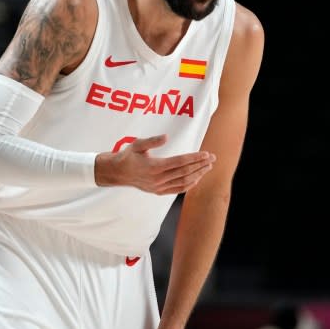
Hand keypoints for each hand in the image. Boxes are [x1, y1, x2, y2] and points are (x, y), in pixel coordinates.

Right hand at [95, 135, 215, 194]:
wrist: (117, 173)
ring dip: (198, 174)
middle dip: (200, 165)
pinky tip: (197, 179)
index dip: (195, 158)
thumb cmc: (128, 156)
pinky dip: (189, 185)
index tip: (206, 154)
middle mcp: (158, 179)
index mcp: (154, 167)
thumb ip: (152, 140)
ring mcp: (158, 187)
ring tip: (208, 167)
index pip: (180, 162)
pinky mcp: (158, 191)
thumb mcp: (137, 145)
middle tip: (212, 158)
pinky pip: (177, 189)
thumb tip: (166, 137)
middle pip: (185, 172)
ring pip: (183, 181)